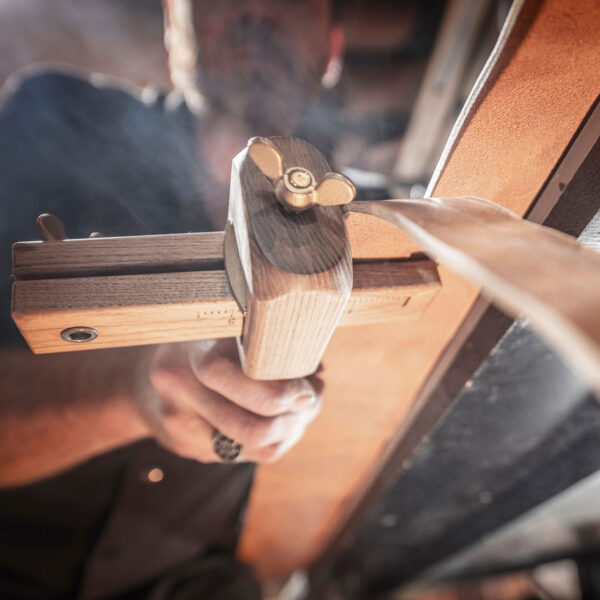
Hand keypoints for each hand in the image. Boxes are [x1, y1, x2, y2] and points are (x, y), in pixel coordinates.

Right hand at [149, 339, 322, 463]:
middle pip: (247, 426)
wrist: (159, 369)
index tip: (307, 389)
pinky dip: (272, 440)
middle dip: (291, 419)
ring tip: (300, 410)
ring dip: (288, 431)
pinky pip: (243, 454)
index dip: (277, 392)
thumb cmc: (215, 340)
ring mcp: (177, 420)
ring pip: (251, 446)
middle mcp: (177, 385)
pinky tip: (280, 421)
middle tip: (311, 401)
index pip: (229, 377)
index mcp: (190, 346)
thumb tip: (315, 381)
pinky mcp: (184, 444)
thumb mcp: (236, 327)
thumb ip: (274, 347)